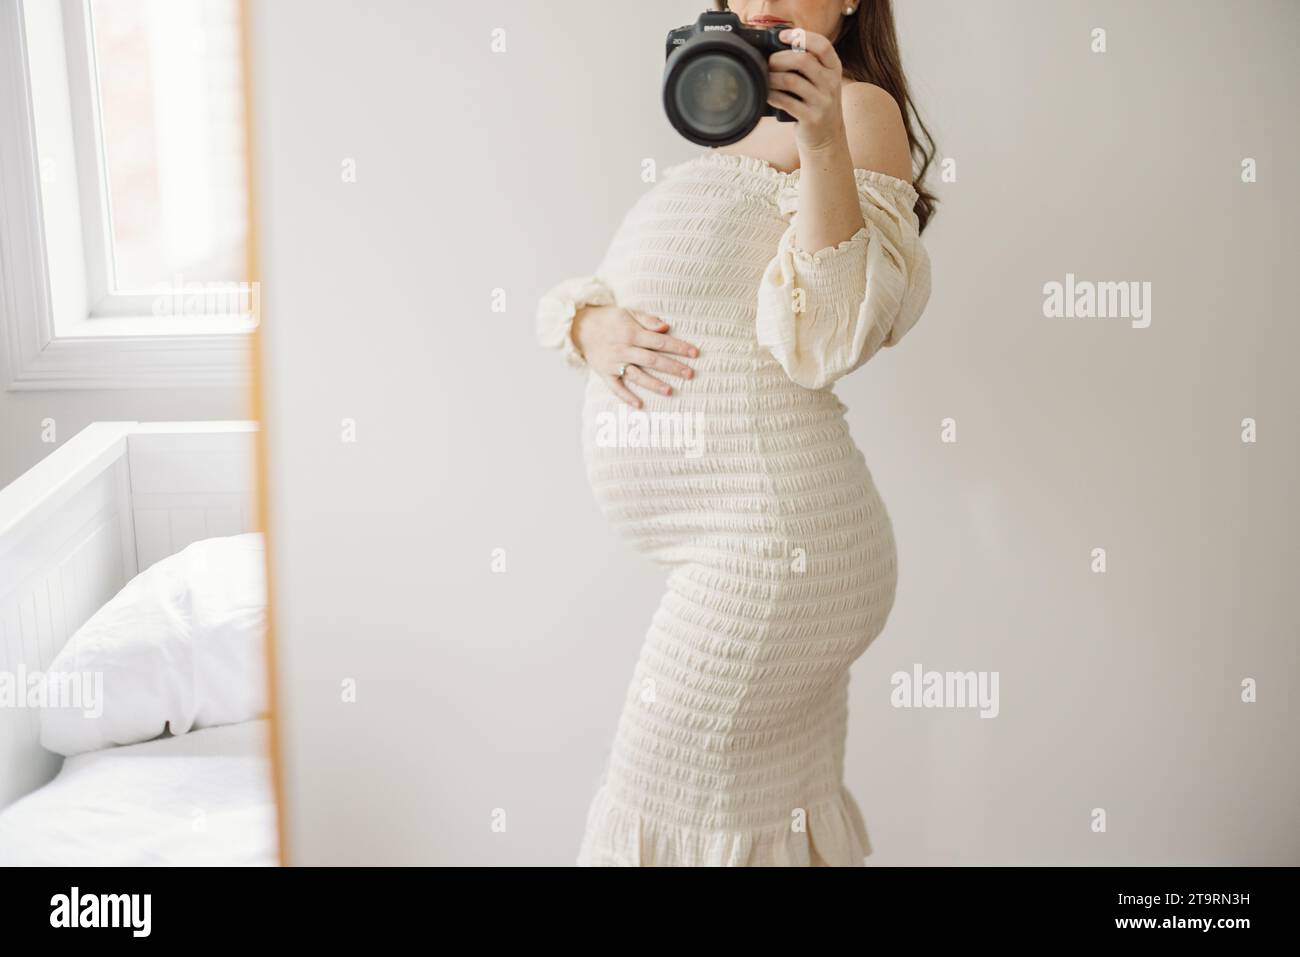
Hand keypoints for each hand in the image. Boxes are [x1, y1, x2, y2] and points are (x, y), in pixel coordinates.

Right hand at [571, 304, 697, 408]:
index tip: (695, 353)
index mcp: (632, 333)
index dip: (679, 347)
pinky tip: (639, 404)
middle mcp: (624, 349)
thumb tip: (666, 327)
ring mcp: (614, 362)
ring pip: (636, 375)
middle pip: (652, 360)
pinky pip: (615, 387)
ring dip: (653, 383)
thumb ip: (648, 320)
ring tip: (669, 391)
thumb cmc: (610, 319)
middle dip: (672, 367)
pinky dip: (626, 396)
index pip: (660, 341)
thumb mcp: (628, 312)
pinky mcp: (604, 373)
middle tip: (690, 375)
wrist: (580, 326)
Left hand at [767, 29, 845, 153]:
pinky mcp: (811, 118)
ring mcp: (823, 102)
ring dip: (773, 77)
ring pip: (792, 81)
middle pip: (803, 60)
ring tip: (766, 77)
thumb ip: (810, 65)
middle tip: (769, 62)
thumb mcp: (823, 81)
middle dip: (780, 58)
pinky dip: (773, 96)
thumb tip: (780, 47)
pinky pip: (786, 102)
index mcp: (834, 69)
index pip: (822, 46)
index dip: (802, 37)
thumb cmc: (818, 105)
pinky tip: (767, 94)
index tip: (783, 36)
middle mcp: (832, 84)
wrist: (827, 138)